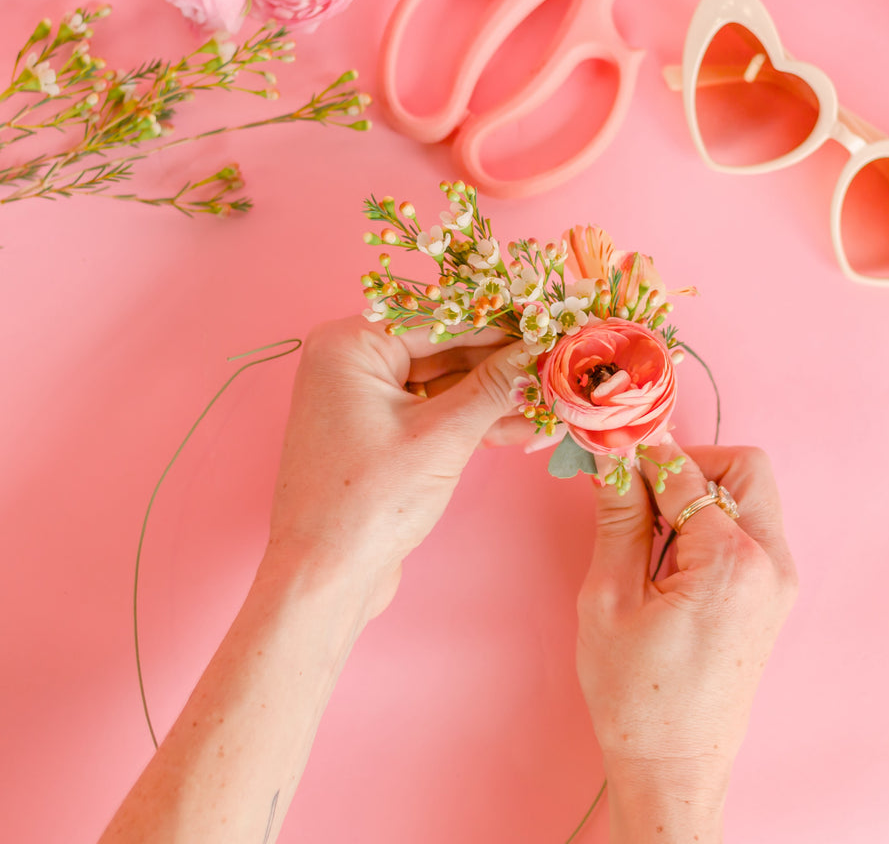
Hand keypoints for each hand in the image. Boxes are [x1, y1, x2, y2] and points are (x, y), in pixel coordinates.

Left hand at [266, 316, 524, 617]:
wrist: (324, 578)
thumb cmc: (367, 504)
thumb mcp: (442, 437)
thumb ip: (495, 386)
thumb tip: (540, 350)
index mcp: (351, 345)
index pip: (443, 318)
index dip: (502, 324)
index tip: (551, 324)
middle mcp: (352, 362)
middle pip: (446, 348)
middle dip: (502, 365)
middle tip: (556, 366)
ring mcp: (364, 398)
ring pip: (445, 382)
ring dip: (495, 397)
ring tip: (549, 403)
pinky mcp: (379, 432)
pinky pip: (434, 411)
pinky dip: (473, 421)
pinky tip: (522, 428)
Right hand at [576, 444, 797, 839]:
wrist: (674, 767)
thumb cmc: (636, 695)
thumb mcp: (610, 598)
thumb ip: (619, 518)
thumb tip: (614, 460)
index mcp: (732, 561)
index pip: (686, 473)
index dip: (643, 456)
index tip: (614, 449)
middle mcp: (772, 563)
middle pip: (744, 468)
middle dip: (690, 465)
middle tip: (642, 491)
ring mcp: (781, 581)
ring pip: (751, 494)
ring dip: (703, 491)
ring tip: (653, 530)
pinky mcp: (775, 595)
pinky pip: (751, 528)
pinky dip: (715, 520)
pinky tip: (674, 554)